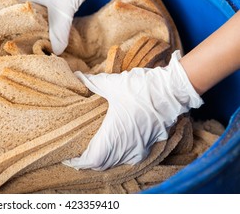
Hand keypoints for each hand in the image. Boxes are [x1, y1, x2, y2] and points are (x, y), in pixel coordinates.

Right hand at [15, 0, 124, 54]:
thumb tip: (56, 52)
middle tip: (25, 53)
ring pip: (35, 24)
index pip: (10, 17)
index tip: (12, 46)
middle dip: (24, 37)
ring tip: (36, 51)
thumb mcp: (63, 11)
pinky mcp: (52, 8)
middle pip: (22, 23)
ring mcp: (41, 5)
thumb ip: (59, 32)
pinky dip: (47, 32)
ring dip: (37, 36)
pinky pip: (46, 23)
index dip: (10, 32)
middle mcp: (29, 2)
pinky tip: (49, 43)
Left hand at [63, 51, 202, 169]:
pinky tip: (111, 145)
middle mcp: (126, 148)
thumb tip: (76, 77)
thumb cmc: (140, 88)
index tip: (68, 157)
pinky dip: (116, 156)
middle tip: (76, 152)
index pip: (92, 160)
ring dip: (102, 159)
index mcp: (114, 136)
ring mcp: (139, 149)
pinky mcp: (149, 146)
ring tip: (91, 149)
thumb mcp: (111, 83)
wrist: (172, 91)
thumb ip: (91, 82)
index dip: (78, 161)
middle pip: (101, 164)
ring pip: (115, 162)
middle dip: (87, 160)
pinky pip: (128, 157)